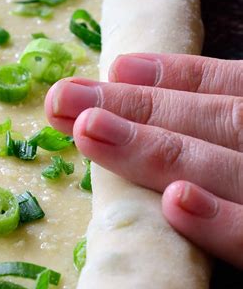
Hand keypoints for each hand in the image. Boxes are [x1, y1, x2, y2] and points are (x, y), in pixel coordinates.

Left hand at [45, 54, 242, 268]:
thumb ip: (221, 127)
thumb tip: (144, 95)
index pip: (230, 91)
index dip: (176, 77)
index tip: (116, 66)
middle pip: (218, 121)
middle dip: (137, 107)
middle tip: (63, 98)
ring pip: (228, 169)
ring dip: (153, 149)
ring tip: (86, 129)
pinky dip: (220, 222)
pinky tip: (173, 202)